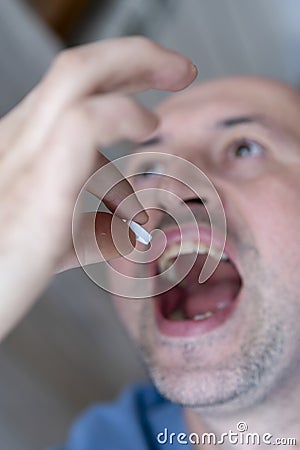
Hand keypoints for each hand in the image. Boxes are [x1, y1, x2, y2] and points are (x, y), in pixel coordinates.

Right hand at [0, 36, 196, 339]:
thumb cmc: (10, 272)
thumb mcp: (58, 240)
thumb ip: (96, 225)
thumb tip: (138, 226)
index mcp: (25, 147)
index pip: (73, 87)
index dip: (120, 71)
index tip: (162, 80)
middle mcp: (20, 139)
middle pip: (79, 68)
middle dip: (137, 57)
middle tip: (183, 68)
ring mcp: (23, 156)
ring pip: (78, 76)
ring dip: (136, 68)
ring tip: (172, 95)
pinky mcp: (37, 188)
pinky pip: (82, 124)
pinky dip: (123, 117)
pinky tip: (145, 129)